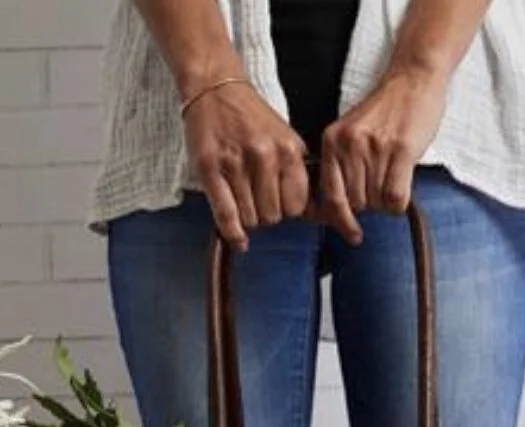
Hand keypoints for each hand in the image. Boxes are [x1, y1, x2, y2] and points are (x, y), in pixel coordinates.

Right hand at [184, 81, 311, 250]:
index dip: (287, 211)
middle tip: (256, 200)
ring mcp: (235, 163)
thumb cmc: (252, 119)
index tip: (279, 204)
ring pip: (250, 219)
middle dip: (266, 215)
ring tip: (242, 201)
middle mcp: (264, 157)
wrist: (215, 88)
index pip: (296, 207)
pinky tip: (238, 240)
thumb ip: (298, 173)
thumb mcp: (285, 140)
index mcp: (288, 151)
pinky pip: (226, 215)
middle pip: (272, 217)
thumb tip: (315, 215)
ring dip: (247, 219)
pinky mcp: (209, 169)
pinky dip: (233, 233)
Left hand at [313, 66, 448, 244]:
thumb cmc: (385, 113)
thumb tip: (340, 213)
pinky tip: (404, 186)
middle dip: (372, 204)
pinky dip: (401, 202)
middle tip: (383, 185)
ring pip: (377, 203)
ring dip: (388, 202)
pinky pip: (396, 198)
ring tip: (395, 177)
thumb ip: (342, 166)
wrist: (413, 80)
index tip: (353, 234)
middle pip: (357, 204)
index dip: (341, 221)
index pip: (330, 197)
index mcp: (331, 141)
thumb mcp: (351, 135)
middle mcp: (349, 144)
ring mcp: (375, 147)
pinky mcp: (401, 150)